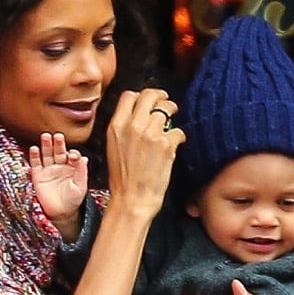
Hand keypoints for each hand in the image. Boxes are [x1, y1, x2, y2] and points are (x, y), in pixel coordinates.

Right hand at [29, 132, 87, 239]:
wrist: (61, 213)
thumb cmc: (73, 200)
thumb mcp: (81, 186)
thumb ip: (81, 172)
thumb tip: (84, 158)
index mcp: (72, 167)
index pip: (72, 155)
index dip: (72, 153)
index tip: (72, 156)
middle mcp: (60, 166)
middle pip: (58, 151)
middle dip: (58, 143)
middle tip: (58, 136)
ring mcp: (48, 170)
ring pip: (47, 154)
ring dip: (46, 145)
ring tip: (45, 136)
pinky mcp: (38, 176)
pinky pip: (35, 164)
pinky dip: (34, 156)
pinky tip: (35, 148)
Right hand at [105, 88, 185, 218]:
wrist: (132, 199)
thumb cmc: (122, 179)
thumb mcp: (113, 147)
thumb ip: (123, 128)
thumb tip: (138, 116)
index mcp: (116, 126)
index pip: (130, 95)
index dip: (141, 96)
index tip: (148, 101)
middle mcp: (132, 126)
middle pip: (150, 95)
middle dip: (161, 97)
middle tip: (166, 103)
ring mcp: (150, 134)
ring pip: (167, 108)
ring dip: (172, 113)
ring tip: (172, 123)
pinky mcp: (166, 144)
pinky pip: (178, 130)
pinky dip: (179, 136)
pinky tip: (176, 144)